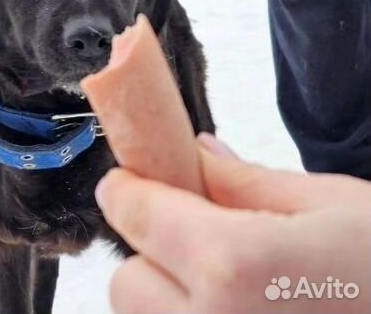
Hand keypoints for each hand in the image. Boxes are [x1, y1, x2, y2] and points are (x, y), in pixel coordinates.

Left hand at [96, 134, 370, 313]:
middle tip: (192, 229)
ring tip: (229, 278)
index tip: (127, 179)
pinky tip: (247, 308)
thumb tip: (194, 153)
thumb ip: (243, 181)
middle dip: (150, 248)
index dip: (126, 189)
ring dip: (167, 294)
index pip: (137, 216)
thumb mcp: (327, 203)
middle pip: (128, 283)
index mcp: (236, 267)